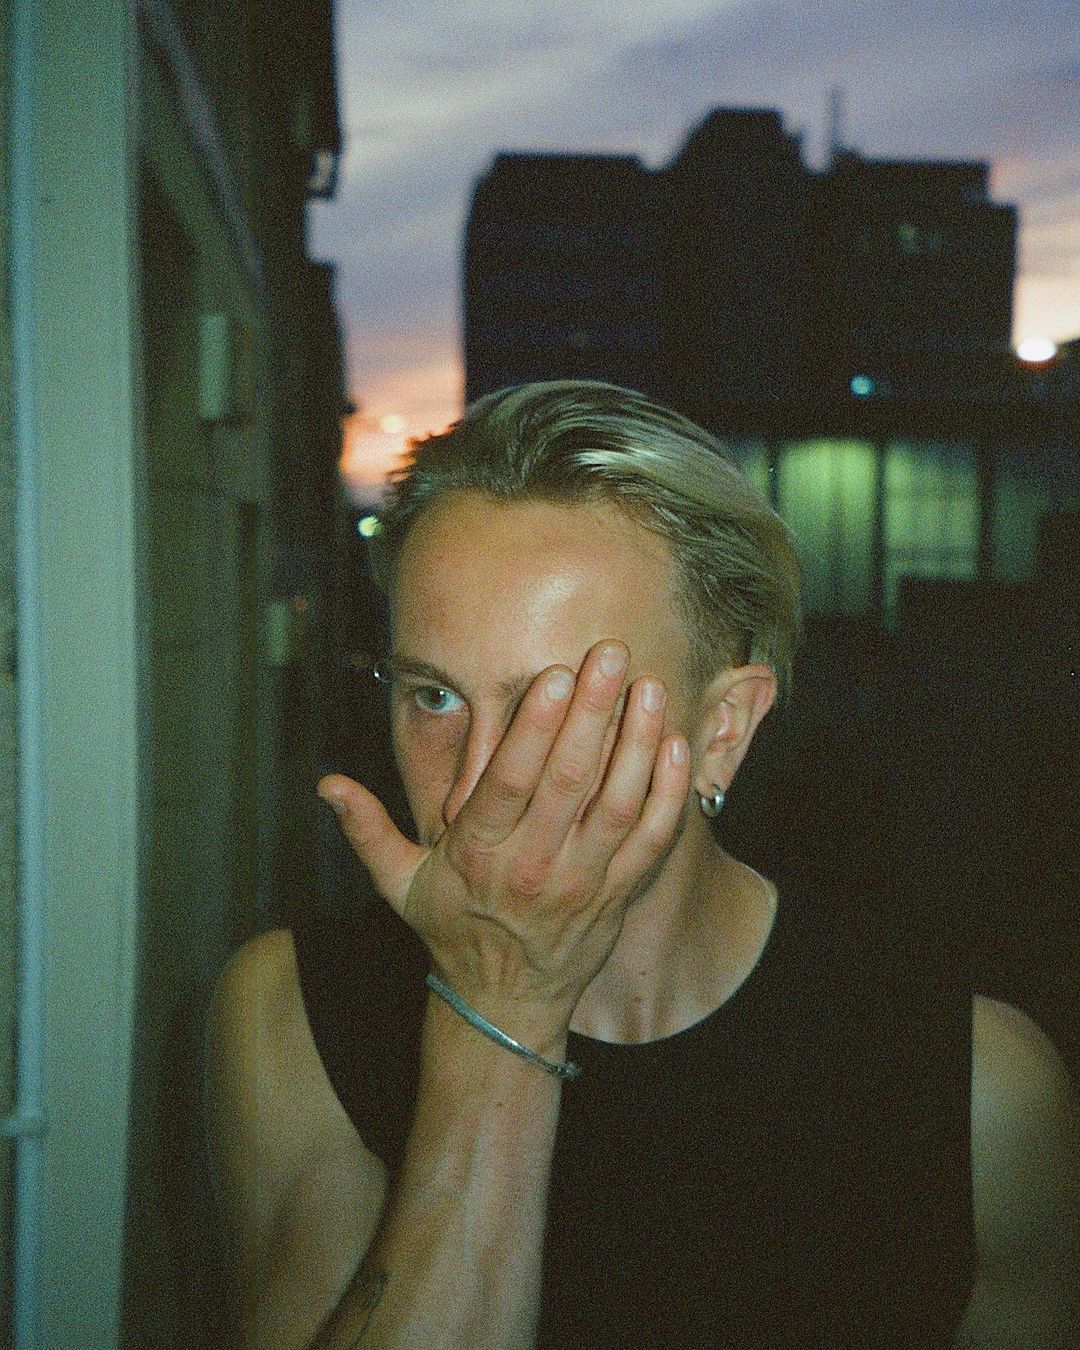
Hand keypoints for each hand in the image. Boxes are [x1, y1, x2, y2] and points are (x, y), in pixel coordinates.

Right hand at [318, 641, 688, 1042]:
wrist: (506, 1003)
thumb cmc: (452, 929)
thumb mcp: (398, 884)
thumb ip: (366, 828)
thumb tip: (326, 784)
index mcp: (479, 852)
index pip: (510, 782)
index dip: (535, 728)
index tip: (557, 675)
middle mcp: (534, 864)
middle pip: (569, 780)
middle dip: (593, 712)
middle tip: (612, 652)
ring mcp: (583, 881)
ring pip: (618, 804)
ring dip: (637, 744)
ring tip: (649, 687)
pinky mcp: (618, 893)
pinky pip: (652, 839)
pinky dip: (668, 794)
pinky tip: (675, 745)